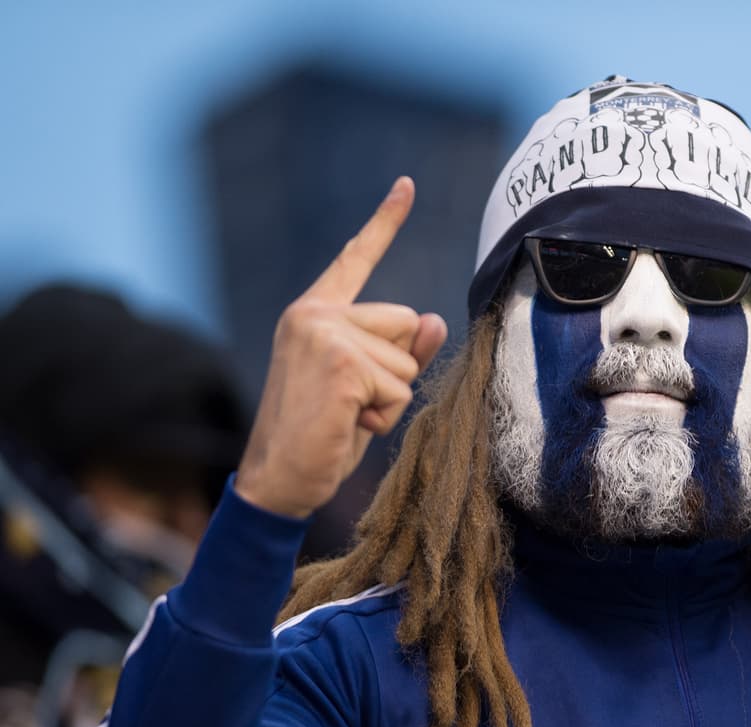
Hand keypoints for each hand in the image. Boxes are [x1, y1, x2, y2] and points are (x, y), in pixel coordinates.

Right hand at [234, 177, 447, 517]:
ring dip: (389, 399)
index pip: (357, 258)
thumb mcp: (368, 387)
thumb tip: (434, 319)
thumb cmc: (322, 435)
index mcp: (315, 312)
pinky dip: (384, 416)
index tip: (407, 185)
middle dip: (394, 370)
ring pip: (406, 361)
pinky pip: (399, 388)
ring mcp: (325, 335)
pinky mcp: (340, 364)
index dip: (385, 222)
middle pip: (404, 321)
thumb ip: (400, 352)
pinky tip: (347, 425)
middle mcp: (315, 314)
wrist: (278, 479)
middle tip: (351, 402)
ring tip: (347, 416)